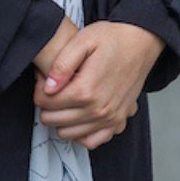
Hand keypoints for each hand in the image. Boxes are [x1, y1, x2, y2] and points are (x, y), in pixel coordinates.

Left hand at [32, 21, 164, 149]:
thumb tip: (47, 86)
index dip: (39, 90)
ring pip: (67, 133)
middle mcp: (98, 109)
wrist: (141, 43)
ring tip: (65, 98)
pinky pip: (91, 141)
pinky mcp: (118, 122)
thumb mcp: (83, 40)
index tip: (44, 79)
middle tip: (54, 87)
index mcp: (86, 89)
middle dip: (47, 104)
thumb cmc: (113, 39)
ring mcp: (109, 118)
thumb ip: (62, 64)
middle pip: (53, 119)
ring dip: (61, 118)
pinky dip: (80, 132)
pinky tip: (78, 116)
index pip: (45, 103)